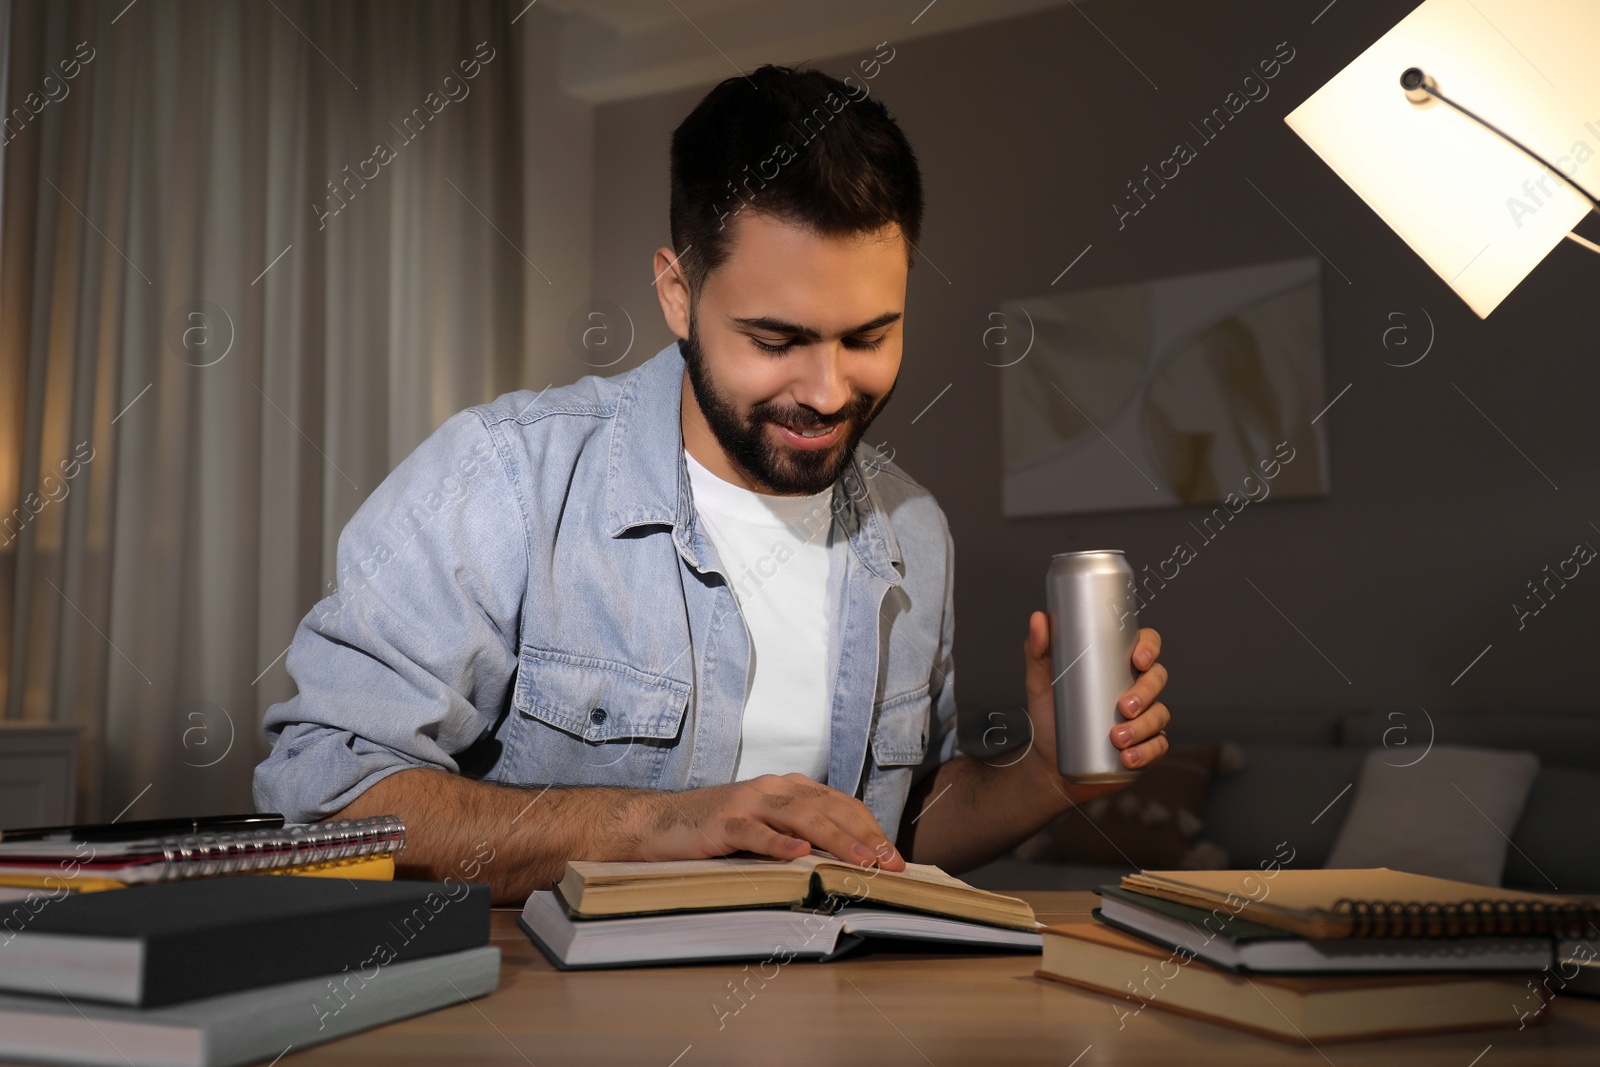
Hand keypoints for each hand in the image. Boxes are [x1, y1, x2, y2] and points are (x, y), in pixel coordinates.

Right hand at [636, 774, 906, 870]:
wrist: (659, 824)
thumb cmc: (717, 831)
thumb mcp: (765, 829)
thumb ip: (799, 835)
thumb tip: (847, 864)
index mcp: (788, 788)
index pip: (840, 804)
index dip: (870, 829)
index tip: (893, 857)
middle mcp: (773, 788)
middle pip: (828, 808)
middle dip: (864, 837)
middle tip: (890, 864)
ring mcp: (748, 802)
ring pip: (801, 816)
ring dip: (836, 839)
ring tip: (862, 861)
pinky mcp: (723, 821)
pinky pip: (756, 831)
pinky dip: (778, 843)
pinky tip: (799, 854)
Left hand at [1023, 612, 1171, 796]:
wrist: (1048, 759)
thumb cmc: (1050, 713)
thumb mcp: (1040, 679)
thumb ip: (1038, 649)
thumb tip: (1039, 618)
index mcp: (1116, 664)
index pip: (1146, 645)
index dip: (1150, 647)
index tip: (1138, 659)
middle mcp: (1136, 687)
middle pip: (1157, 678)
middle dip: (1146, 692)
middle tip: (1123, 707)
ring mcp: (1144, 716)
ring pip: (1160, 714)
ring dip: (1144, 726)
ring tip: (1117, 739)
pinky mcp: (1145, 745)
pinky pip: (1159, 746)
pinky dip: (1147, 752)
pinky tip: (1129, 757)